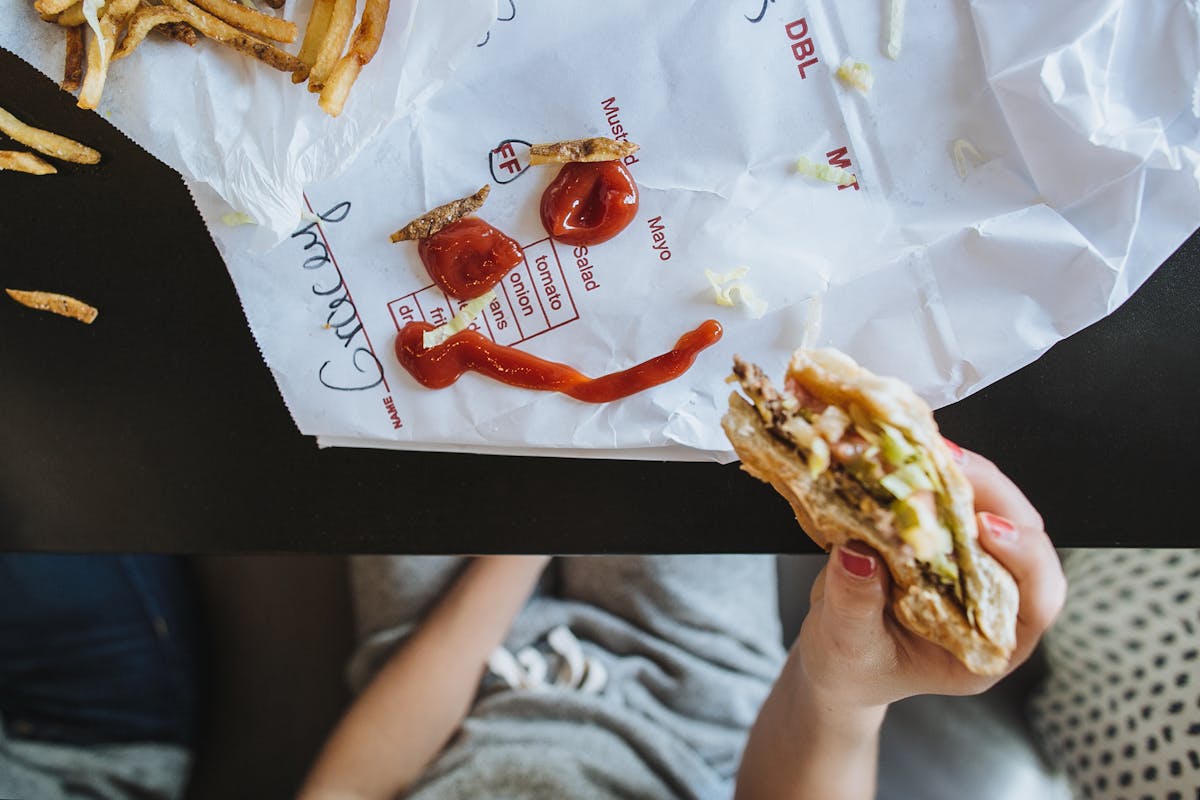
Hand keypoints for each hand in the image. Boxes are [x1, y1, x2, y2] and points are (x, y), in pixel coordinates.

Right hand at [793, 444, 1066, 711]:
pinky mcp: (944, 536)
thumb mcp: (849, 648)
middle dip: (993, 495)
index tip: (986, 528)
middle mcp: (995, 601)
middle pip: (1023, 538)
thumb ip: (855, 605)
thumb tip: (857, 555)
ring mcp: (972, 563)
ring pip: (994, 508)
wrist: (836, 657)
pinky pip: (954, 498)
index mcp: (991, 645)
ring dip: (966, 476)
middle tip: (952, 465)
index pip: (1037, 599)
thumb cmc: (853, 668)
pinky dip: (935, 473)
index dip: (1023, 557)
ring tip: (931, 452)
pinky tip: (911, 455)